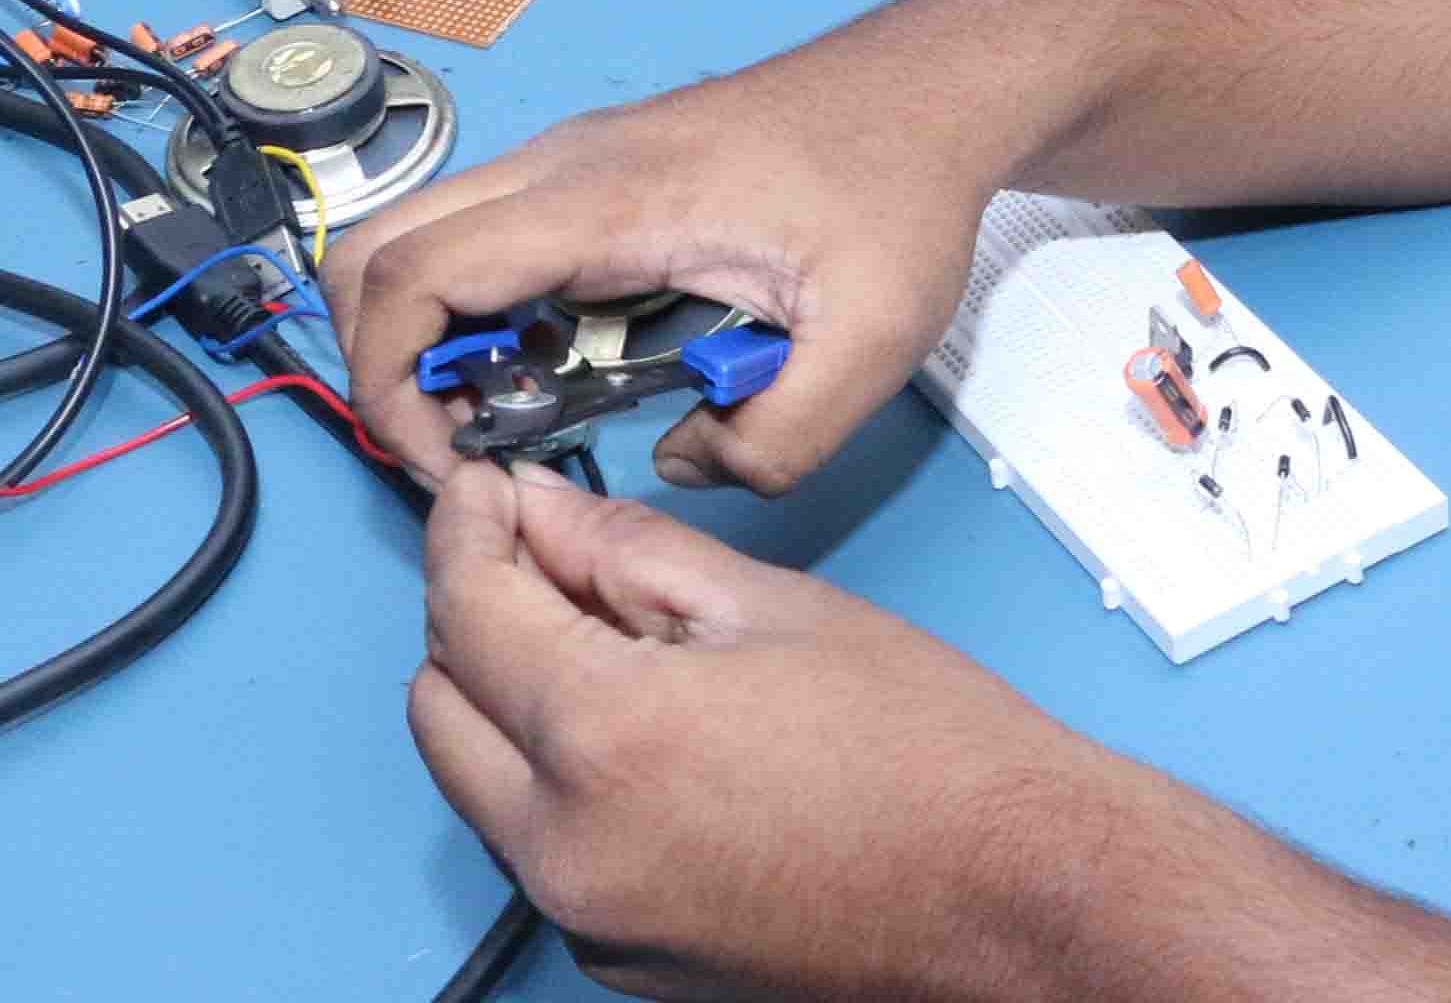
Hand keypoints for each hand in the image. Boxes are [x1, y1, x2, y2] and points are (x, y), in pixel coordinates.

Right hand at [332, 56, 1001, 489]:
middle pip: (379, 248)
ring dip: (427, 338)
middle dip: (383, 365)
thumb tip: (685, 463)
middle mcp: (565, 165)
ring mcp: (574, 162)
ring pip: (423, 239)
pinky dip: (473, 311)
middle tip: (454, 453)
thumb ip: (781, 435)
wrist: (933, 88)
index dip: (390, 383)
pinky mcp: (594, 176)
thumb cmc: (901, 186)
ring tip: (504, 423)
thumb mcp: (873, 337)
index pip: (416, 271)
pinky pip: (483, 238)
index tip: (447, 466)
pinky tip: (555, 368)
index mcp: (608, 198)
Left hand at [410, 466, 1156, 998]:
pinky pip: (541, 849)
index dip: (466, 529)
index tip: (488, 494)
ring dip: (514, 705)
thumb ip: (630, 552)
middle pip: (439, 707)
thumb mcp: (774, 606)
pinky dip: (562, 784)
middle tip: (550, 560)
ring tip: (623, 648)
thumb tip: (544, 512)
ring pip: (480, 784)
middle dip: (475, 619)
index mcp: (606, 738)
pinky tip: (654, 736)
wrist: (1011, 893)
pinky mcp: (618, 960)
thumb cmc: (929, 754)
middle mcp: (569, 847)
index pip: (465, 611)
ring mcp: (589, 918)